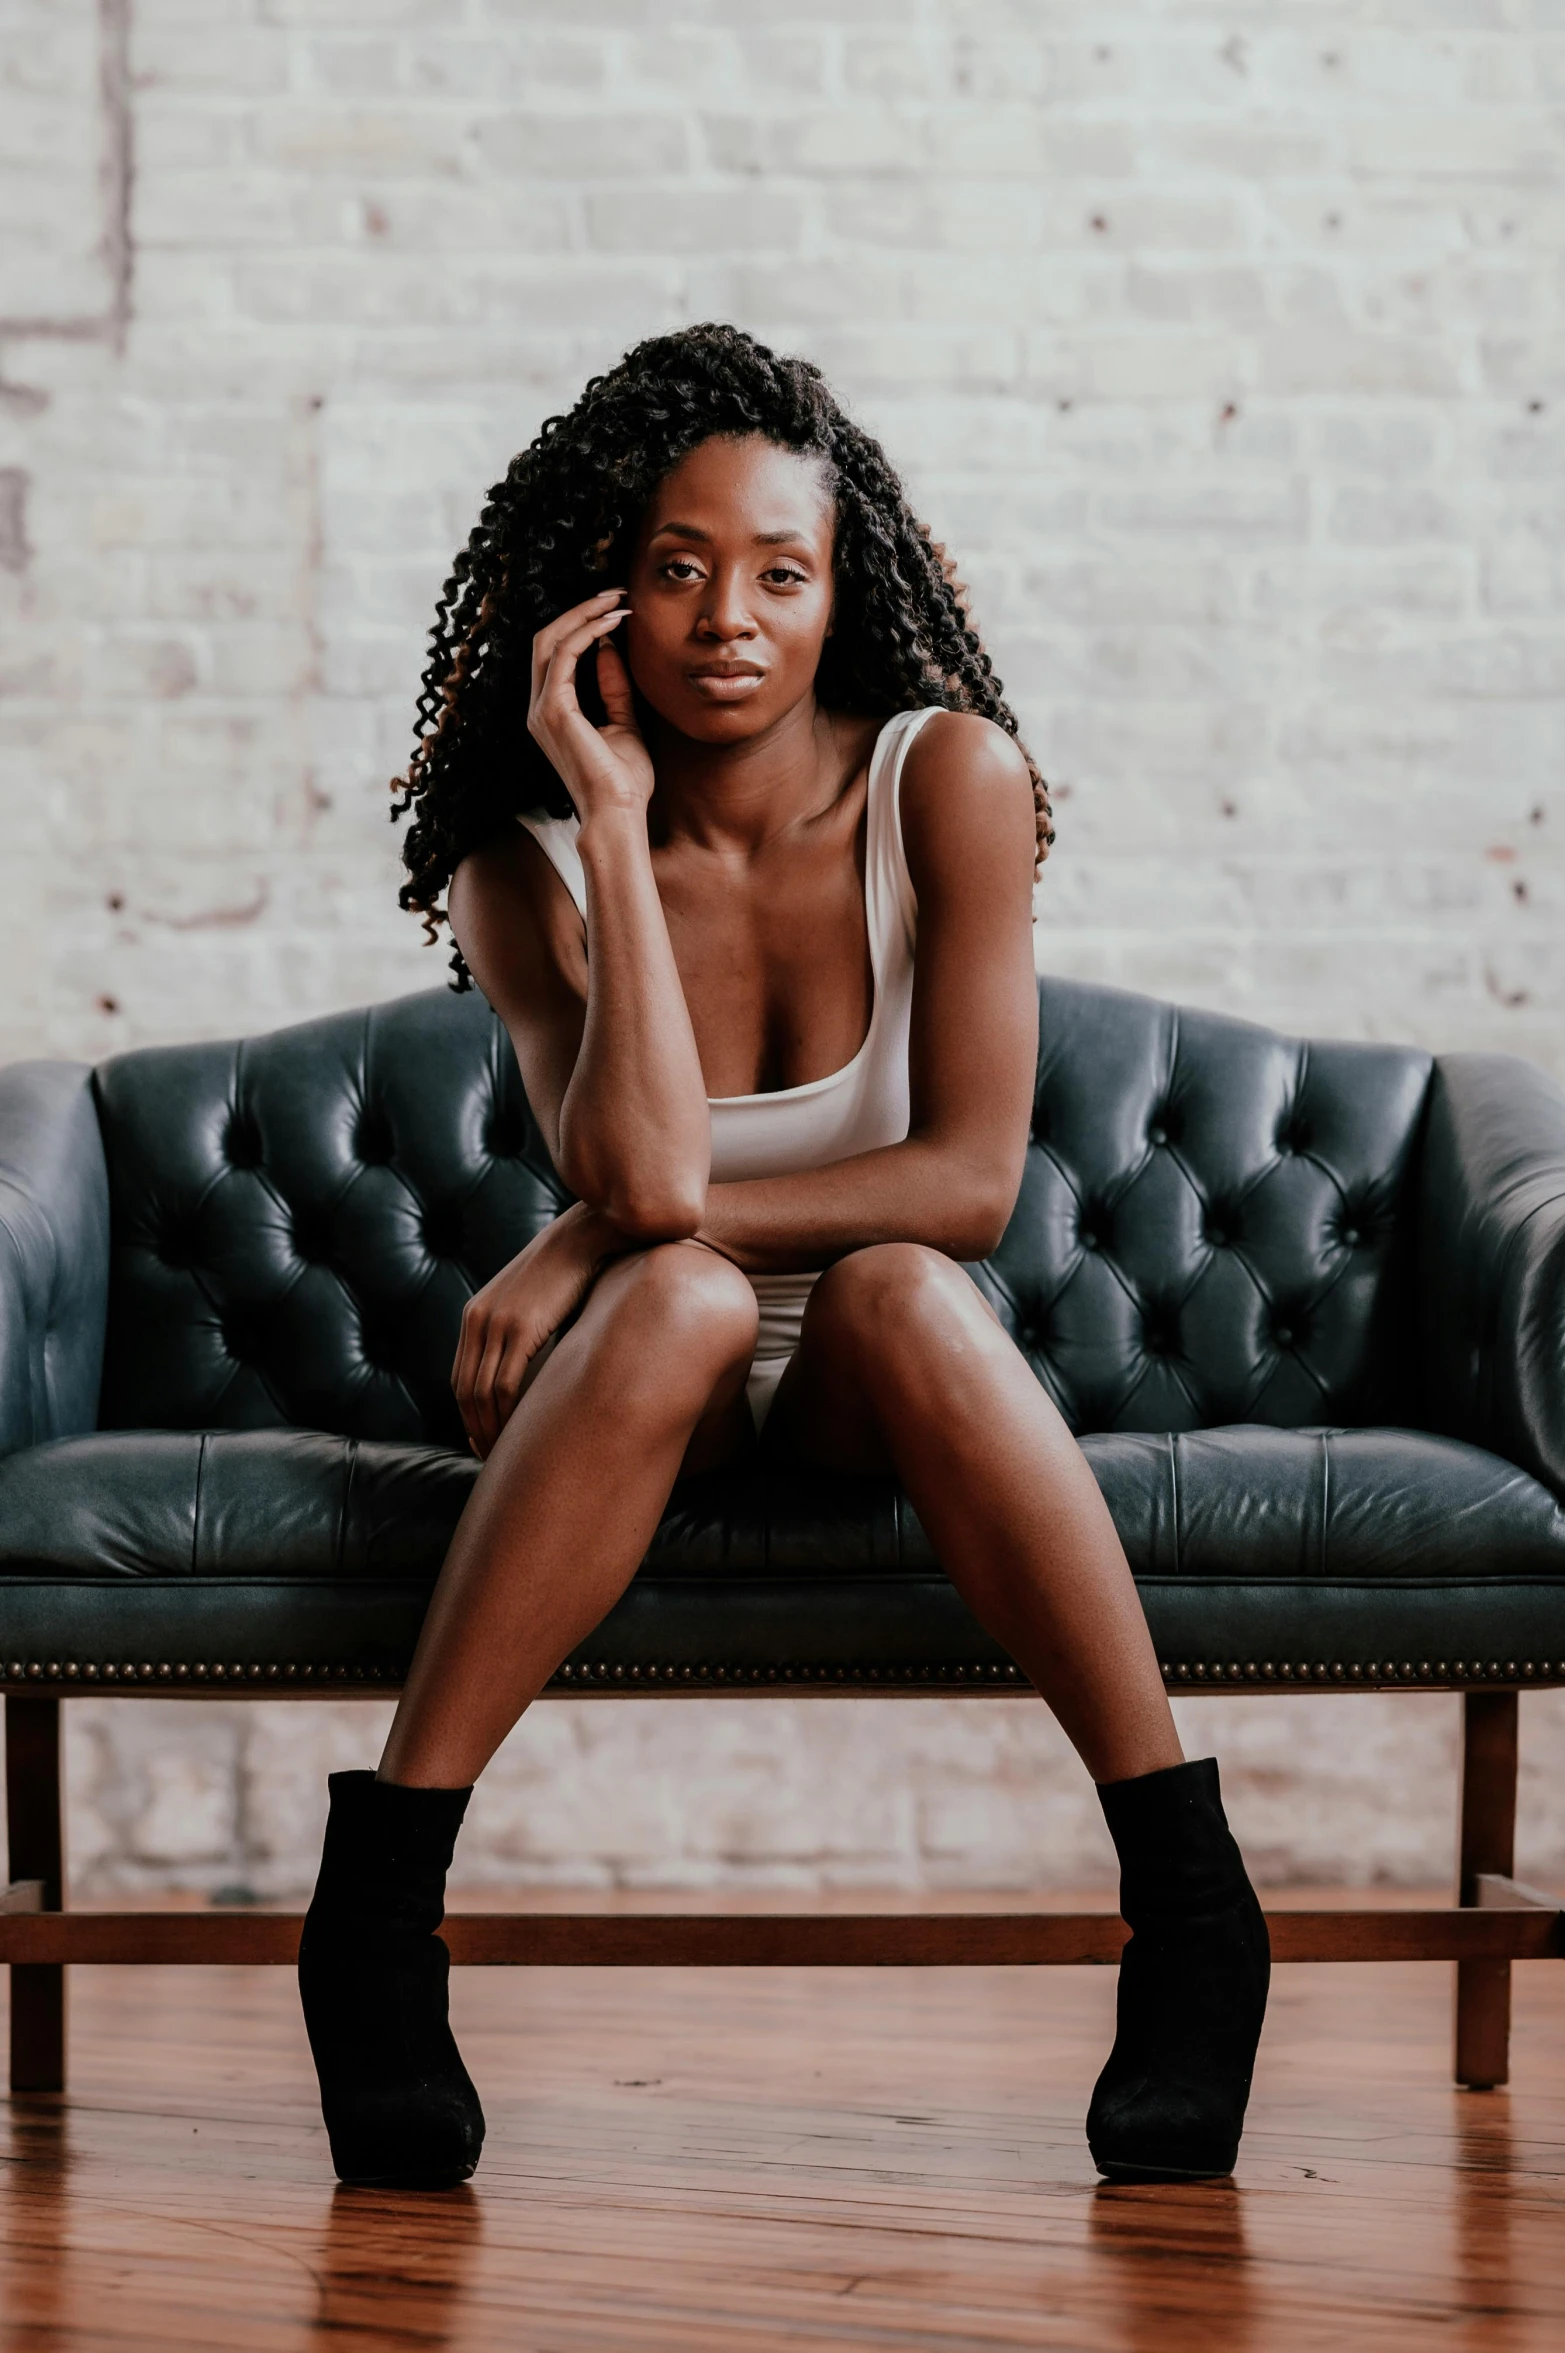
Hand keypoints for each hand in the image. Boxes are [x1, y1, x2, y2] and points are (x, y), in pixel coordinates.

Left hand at [452, 1203, 617, 1459]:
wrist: (584, 1236)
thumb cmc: (571, 1272)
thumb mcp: (535, 1303)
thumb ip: (524, 1331)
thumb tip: (536, 1368)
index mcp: (476, 1316)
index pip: (461, 1378)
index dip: (469, 1415)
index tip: (484, 1440)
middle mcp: (478, 1320)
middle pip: (466, 1391)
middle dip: (477, 1429)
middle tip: (493, 1457)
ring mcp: (496, 1322)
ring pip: (482, 1393)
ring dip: (491, 1428)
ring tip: (507, 1452)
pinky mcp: (520, 1326)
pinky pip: (505, 1383)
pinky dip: (507, 1414)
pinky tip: (521, 1430)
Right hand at [528, 589, 653, 822]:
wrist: (618, 815)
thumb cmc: (623, 782)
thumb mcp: (623, 724)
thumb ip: (613, 688)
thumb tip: (610, 648)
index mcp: (551, 713)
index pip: (556, 656)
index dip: (582, 626)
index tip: (615, 610)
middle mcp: (538, 709)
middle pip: (546, 640)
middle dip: (580, 611)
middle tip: (615, 593)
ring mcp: (541, 709)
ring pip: (550, 640)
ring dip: (584, 614)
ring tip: (617, 600)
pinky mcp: (553, 710)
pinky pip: (565, 655)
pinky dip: (588, 632)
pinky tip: (614, 623)